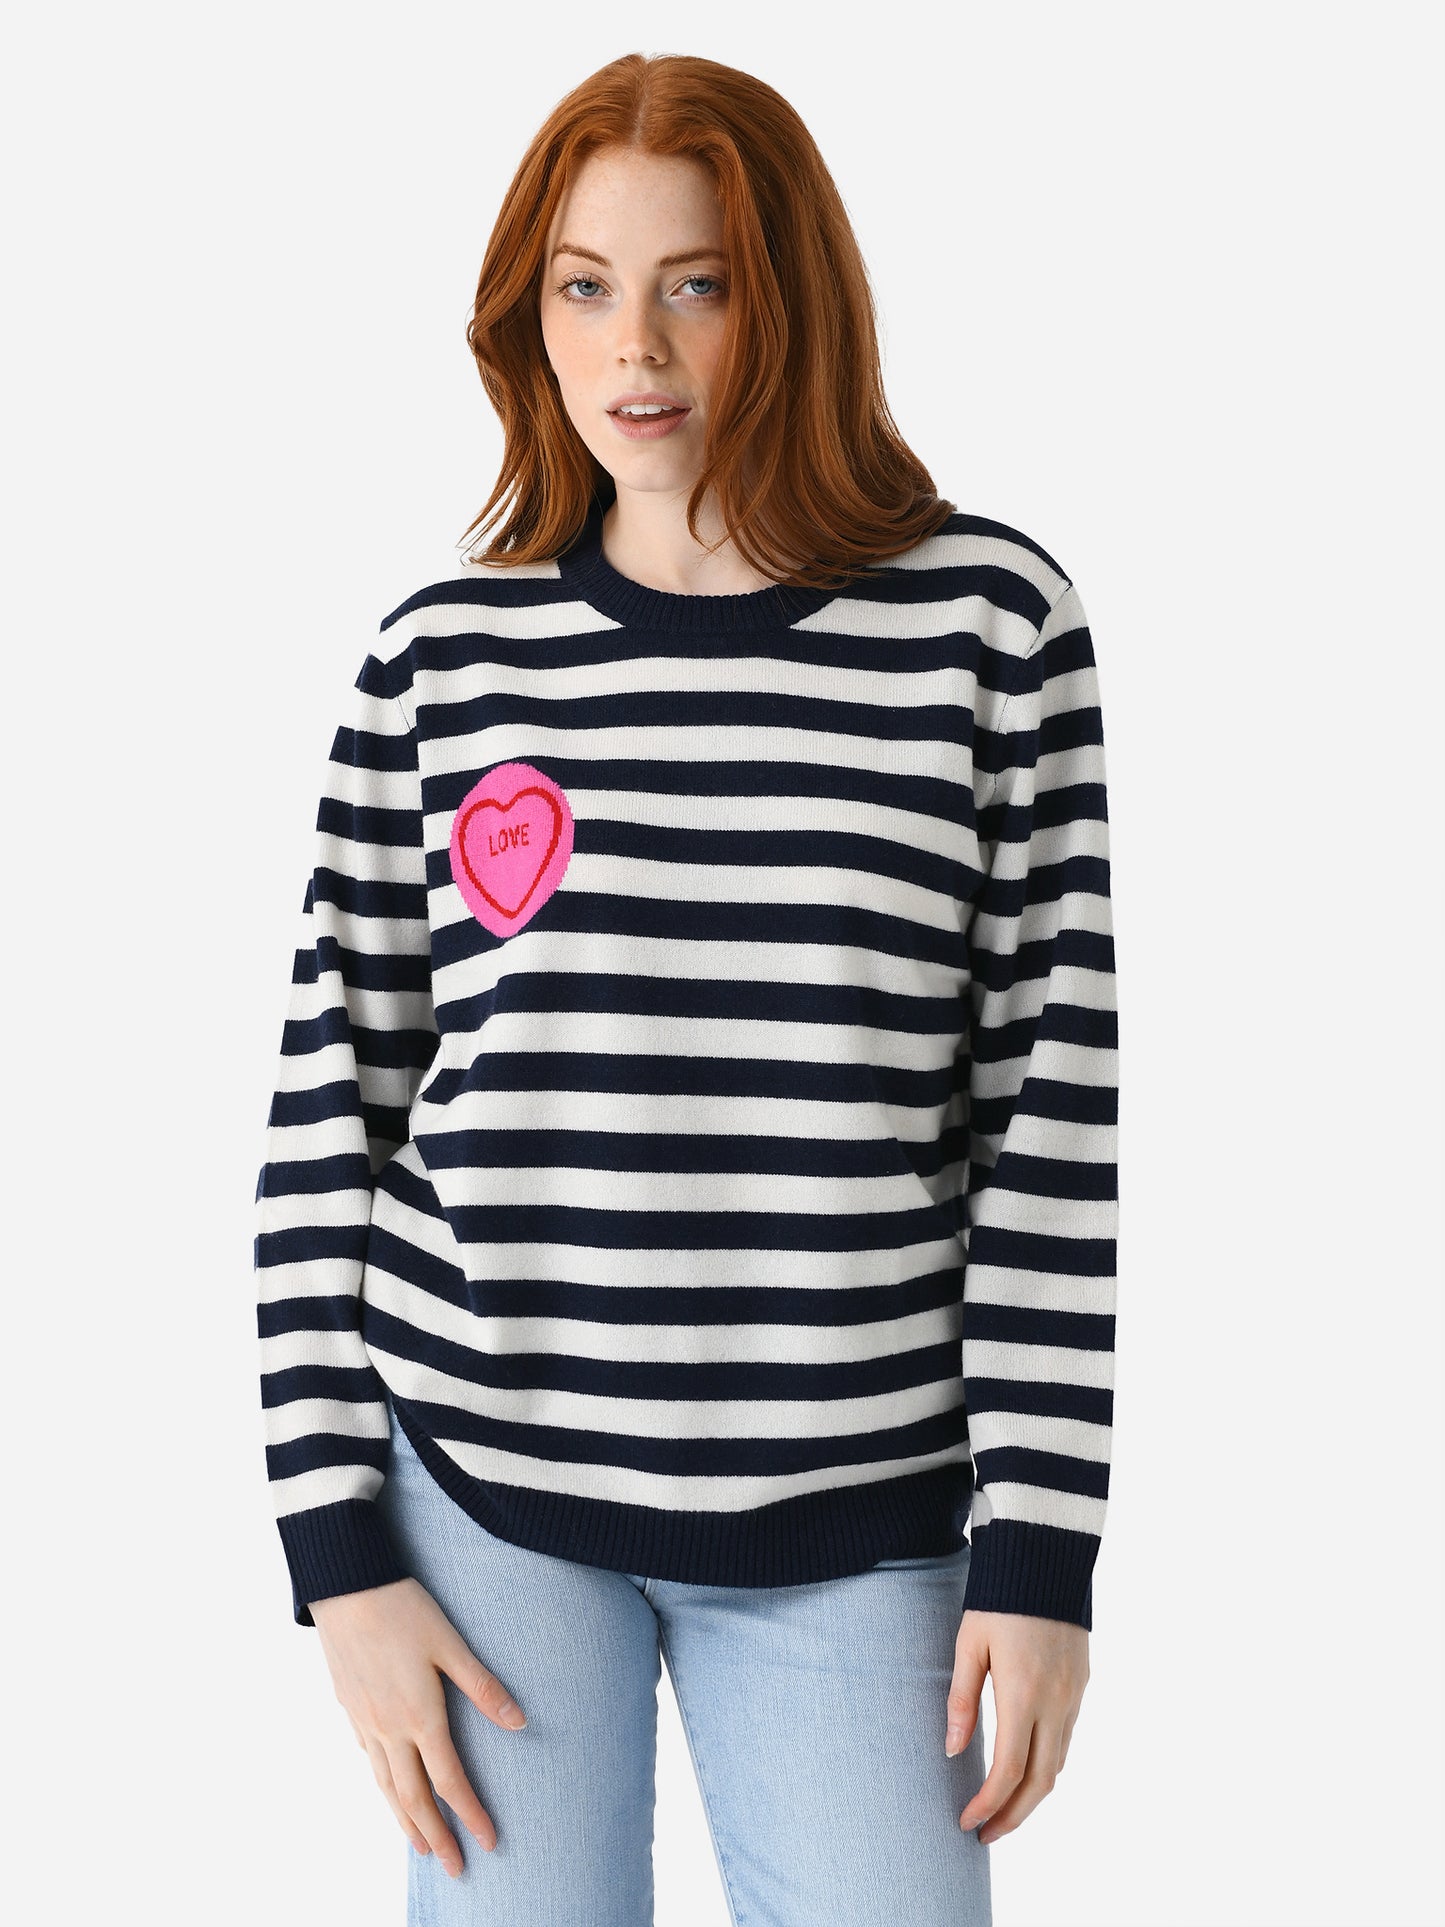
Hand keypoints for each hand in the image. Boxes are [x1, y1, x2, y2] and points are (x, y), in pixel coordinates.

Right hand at [309, 1576, 527, 1876]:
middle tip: (454, 1867)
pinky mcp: (349, 1709)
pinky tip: (388, 1789)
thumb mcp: (451, 1644)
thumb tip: (520, 1723)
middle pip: (414, 1798)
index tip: (488, 1842)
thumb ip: (483, 1687)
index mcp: (419, 1716)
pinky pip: (367, 1762)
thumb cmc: (404, 1610)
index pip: (449, 1781)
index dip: (470, 1815)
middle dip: (436, 1836)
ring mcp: (364, 1722)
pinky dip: (382, 1787)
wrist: (346, 1586)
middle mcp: (389, 1729)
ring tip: (419, 1847)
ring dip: (404, 1821)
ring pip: (385, 1786)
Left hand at [945, 1608, 1088, 1845]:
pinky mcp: (1082, 1685)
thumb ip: (961, 1700)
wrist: (1045, 1558)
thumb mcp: (968, 1644)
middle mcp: (1056, 1701)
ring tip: (1001, 1810)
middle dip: (1013, 1817)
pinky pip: (1067, 1738)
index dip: (988, 1805)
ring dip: (1032, 1795)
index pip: (1009, 1770)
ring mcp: (1074, 1695)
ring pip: (1059, 1765)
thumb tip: (953, 1753)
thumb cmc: (997, 1600)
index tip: (967, 1823)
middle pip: (1041, 1783)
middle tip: (985, 1835)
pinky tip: (1025, 1768)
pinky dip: (1047, 1764)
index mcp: (1023, 1692)